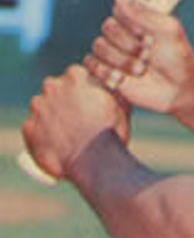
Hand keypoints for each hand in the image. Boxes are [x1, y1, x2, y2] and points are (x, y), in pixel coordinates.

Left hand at [22, 65, 129, 179]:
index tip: (85, 100)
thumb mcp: (121, 106)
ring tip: (64, 133)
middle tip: (75, 117)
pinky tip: (54, 144)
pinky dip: (40, 134)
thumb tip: (119, 82)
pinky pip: (32, 128)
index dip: (80, 88)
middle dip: (62, 98)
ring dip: (48, 115)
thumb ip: (115, 90)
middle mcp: (53, 86)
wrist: (95, 162)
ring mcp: (38, 107)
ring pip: (41, 107)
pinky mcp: (28, 128)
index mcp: (76, 76)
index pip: (74, 75)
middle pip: (54, 88)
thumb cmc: (112, 132)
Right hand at [84, 0, 193, 118]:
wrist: (179, 91)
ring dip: (121, 61)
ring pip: (99, 46)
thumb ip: (143, 11)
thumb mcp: (168, 30)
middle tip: (148, 56)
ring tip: (140, 71)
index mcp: (138, 17)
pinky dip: (105, 72)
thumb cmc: (179, 58)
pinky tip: (122, 80)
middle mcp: (124, 32)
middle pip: (107, 27)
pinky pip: (91, 64)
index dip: (133, 25)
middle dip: (129, 45)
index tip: (151, 37)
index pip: (120, 9)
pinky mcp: (106, 70)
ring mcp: (114, 51)